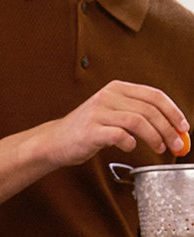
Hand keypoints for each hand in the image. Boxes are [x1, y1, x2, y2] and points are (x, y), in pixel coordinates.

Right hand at [34, 80, 188, 166]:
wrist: (55, 141)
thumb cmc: (87, 130)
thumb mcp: (113, 113)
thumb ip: (139, 115)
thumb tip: (173, 127)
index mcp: (116, 89)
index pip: (154, 95)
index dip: (173, 111)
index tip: (183, 126)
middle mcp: (107, 96)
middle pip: (149, 110)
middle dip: (169, 129)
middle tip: (177, 143)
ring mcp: (97, 112)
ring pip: (138, 121)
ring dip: (155, 137)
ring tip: (159, 148)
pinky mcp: (90, 130)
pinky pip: (120, 136)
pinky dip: (131, 143)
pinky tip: (130, 147)